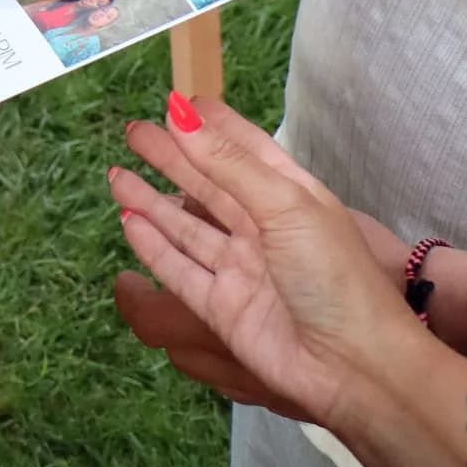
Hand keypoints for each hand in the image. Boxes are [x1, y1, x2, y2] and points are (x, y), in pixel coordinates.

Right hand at [110, 93, 423, 428]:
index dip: (211, 126)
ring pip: (186, 227)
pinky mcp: (220, 306)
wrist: (350, 364)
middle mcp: (263, 228)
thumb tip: (180, 114)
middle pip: (207, 184)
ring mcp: (239, 269)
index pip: (245, 149)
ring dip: (152, 200)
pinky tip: (130, 223)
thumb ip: (228, 163)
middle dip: (171, 157)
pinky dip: (153, 246)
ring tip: (116, 175)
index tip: (176, 103)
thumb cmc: (331, 275)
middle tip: (132, 133)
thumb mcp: (285, 206)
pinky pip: (178, 270)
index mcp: (290, 196)